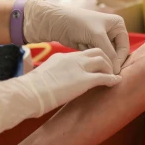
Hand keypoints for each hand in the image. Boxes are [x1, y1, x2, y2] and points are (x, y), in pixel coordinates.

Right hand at [0, 48, 120, 134]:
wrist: (28, 92)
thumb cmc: (30, 89)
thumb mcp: (42, 76)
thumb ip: (51, 76)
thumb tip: (50, 84)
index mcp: (62, 57)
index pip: (82, 54)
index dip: (91, 59)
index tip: (96, 66)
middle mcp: (73, 59)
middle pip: (97, 51)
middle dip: (105, 59)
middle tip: (109, 69)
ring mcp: (80, 68)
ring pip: (103, 60)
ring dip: (110, 68)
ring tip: (113, 76)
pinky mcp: (84, 80)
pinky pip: (104, 77)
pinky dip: (112, 79)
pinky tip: (116, 83)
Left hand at [23, 0, 129, 73]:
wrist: (57, 22)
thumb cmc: (79, 23)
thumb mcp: (97, 36)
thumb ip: (109, 53)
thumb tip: (117, 71)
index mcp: (118, 25)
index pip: (123, 47)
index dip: (119, 60)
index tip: (113, 73)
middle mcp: (112, 31)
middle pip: (116, 53)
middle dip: (108, 61)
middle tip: (103, 73)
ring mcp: (101, 39)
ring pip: (105, 56)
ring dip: (99, 60)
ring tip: (92, 64)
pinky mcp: (91, 45)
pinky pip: (96, 56)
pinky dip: (91, 58)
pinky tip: (85, 59)